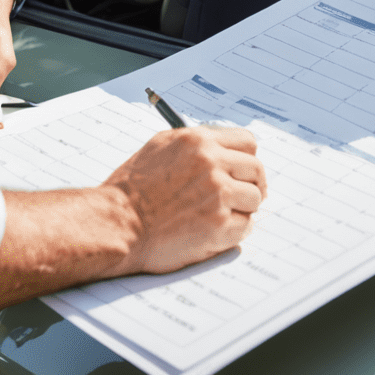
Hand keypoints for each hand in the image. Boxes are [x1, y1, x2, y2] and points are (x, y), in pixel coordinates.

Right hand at [103, 126, 267, 275]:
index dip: (248, 158)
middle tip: (243, 198)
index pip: (247, 142)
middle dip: (252, 184)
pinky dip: (235, 232)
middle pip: (256, 170)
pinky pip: (246, 227)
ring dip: (243, 209)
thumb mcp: (159, 147)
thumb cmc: (132, 189)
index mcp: (198, 141)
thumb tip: (219, 147)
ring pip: (254, 199)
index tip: (245, 171)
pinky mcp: (218, 225)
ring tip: (222, 216)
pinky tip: (217, 232)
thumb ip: (193, 144)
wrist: (118, 223)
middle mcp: (211, 163)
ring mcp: (217, 194)